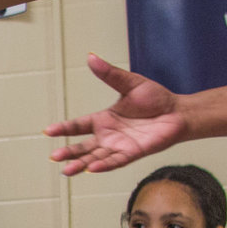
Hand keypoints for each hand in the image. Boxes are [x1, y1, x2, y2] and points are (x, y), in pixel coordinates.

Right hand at [44, 54, 187, 175]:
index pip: (79, 126)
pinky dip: (104, 165)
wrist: (178, 111)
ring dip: (81, 164)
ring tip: (67, 170)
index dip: (64, 128)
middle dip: (69, 153)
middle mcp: (108, 135)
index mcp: (104, 119)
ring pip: (95, 157)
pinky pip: (116, 161)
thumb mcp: (130, 83)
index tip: (48, 131)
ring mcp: (119, 146)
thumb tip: (91, 57)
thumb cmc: (156, 98)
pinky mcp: (133, 153)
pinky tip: (92, 168)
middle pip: (83, 146)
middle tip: (54, 157)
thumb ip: (110, 74)